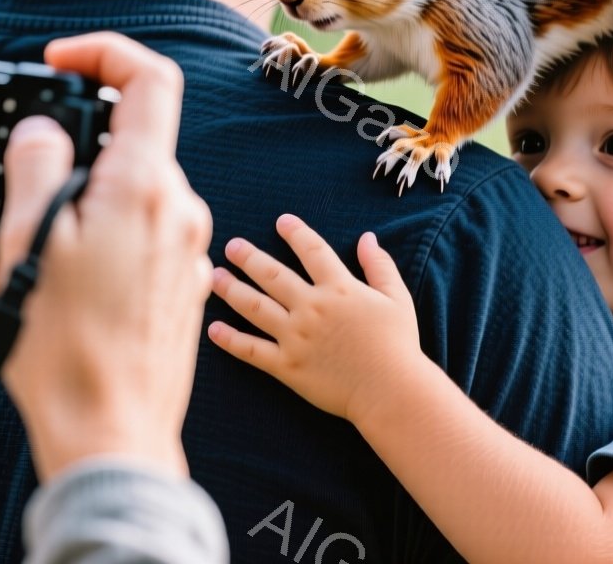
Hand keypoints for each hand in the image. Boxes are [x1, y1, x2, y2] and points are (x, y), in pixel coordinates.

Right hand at [0, 33, 213, 480]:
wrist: (111, 438)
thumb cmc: (68, 348)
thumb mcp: (29, 240)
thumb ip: (35, 165)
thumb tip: (43, 129)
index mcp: (146, 184)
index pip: (149, 78)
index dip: (103, 53)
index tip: (57, 62)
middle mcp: (176, 209)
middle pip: (112, 151)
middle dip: (43, 169)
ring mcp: (180, 250)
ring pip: (104, 208)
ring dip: (41, 226)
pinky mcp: (173, 285)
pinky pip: (118, 249)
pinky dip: (68, 257)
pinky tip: (18, 295)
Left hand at [207, 214, 422, 424]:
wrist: (390, 390)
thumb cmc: (398, 344)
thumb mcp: (397, 298)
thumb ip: (380, 266)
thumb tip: (367, 237)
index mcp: (339, 289)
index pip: (312, 251)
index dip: (296, 233)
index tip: (282, 222)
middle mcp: (312, 308)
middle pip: (273, 275)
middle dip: (249, 257)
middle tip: (232, 246)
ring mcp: (296, 337)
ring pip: (255, 307)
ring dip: (232, 290)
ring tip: (215, 277)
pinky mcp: (287, 366)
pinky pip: (252, 350)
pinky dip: (230, 340)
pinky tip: (213, 329)